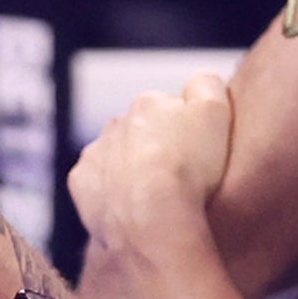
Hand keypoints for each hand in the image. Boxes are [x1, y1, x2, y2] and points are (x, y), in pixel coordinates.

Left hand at [69, 75, 235, 263]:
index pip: (172, 109)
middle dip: (157, 149)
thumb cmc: (189, 168)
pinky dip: (111, 193)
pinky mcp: (82, 182)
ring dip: (133, 170)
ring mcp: (96, 153)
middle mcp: (117, 122)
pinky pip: (97, 183)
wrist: (151, 218)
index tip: (199, 154)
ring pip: (118, 157)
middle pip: (142, 133)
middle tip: (180, 178)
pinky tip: (132, 208)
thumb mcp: (215, 112)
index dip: (188, 133)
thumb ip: (207, 85)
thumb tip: (199, 80)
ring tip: (158, 198)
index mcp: (149, 103)